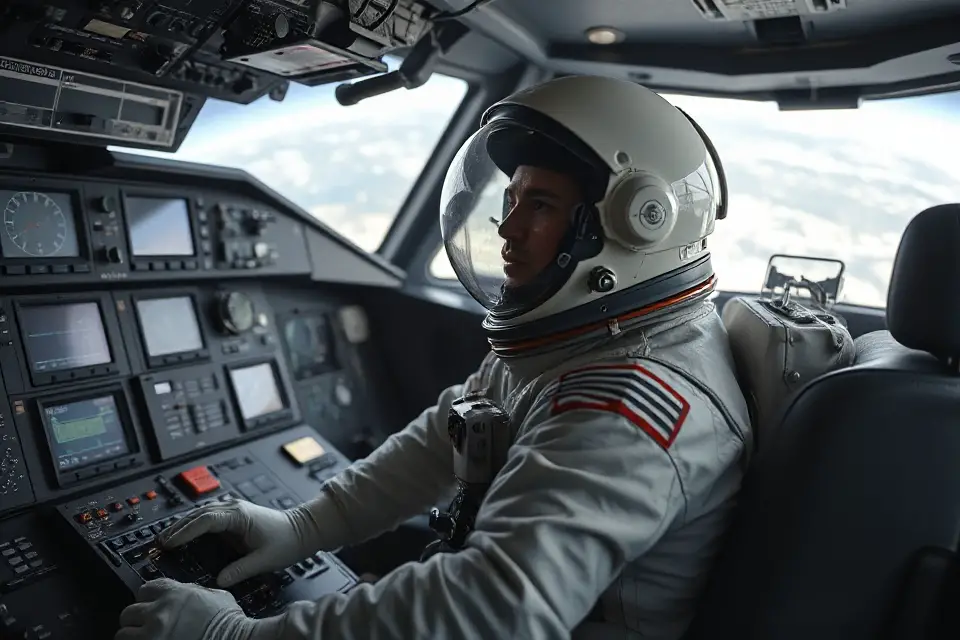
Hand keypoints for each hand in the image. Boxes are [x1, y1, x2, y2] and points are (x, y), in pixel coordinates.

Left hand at [113, 578, 252, 639]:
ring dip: (133, 636)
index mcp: (175, 594)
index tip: (150, 607)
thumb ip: (193, 592)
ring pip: (123, 634)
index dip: (148, 599)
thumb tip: (182, 594)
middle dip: (137, 620)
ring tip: (144, 639)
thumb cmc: (230, 622)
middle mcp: (159, 612)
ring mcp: (153, 635)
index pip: (145, 589)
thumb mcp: (215, 596)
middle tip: (145, 627)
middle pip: (129, 612)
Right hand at [158, 499, 319, 586]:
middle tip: (159, 542)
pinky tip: (184, 533)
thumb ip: (241, 570)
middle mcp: (234, 508)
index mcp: (239, 515)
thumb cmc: (287, 541)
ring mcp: (233, 510)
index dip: (185, 531)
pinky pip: (208, 518)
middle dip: (177, 527)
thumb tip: (219, 580)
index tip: (170, 542)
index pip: (205, 520)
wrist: (303, 529)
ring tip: (166, 538)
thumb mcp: (264, 559)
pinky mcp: (234, 516)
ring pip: (201, 514)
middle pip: (198, 514)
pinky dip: (193, 525)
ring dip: (183, 524)